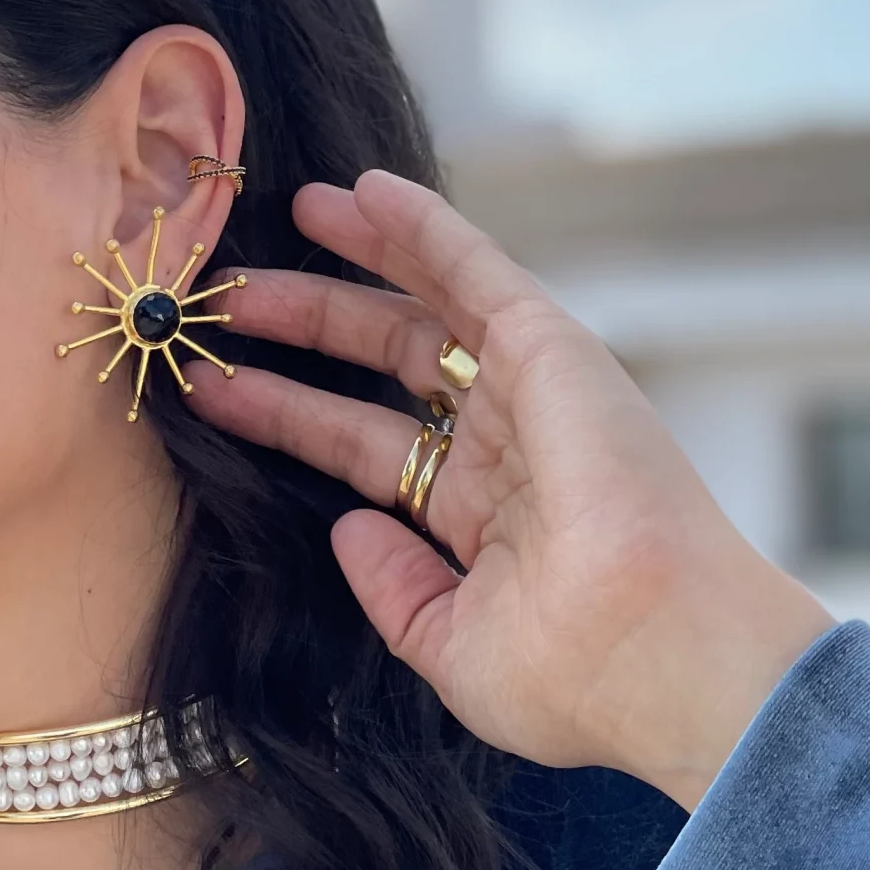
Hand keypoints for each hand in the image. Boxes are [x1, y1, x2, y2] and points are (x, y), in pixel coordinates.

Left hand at [188, 171, 831, 810]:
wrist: (654, 661)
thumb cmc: (575, 679)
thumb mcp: (451, 647)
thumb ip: (394, 589)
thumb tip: (347, 529)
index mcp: (483, 518)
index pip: (367, 446)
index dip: (292, 413)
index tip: (215, 391)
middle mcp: (507, 447)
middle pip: (387, 365)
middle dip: (308, 326)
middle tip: (225, 300)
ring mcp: (532, 395)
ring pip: (426, 306)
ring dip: (352, 261)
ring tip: (282, 217)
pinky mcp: (553, 353)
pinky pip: (477, 270)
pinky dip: (422, 226)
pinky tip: (364, 190)